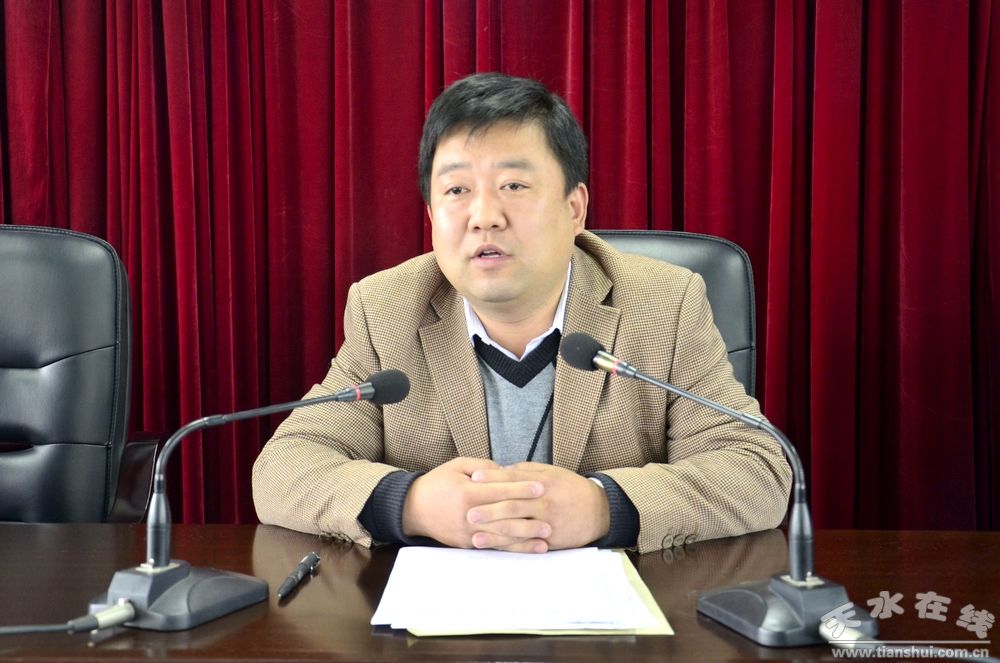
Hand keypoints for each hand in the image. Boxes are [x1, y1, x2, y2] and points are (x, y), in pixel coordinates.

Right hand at [401, 457, 551, 551]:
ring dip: (526, 537)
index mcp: (467, 492)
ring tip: (547, 535)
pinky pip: (494, 547)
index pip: (499, 490)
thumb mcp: (458, 466)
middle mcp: (468, 515)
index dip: (521, 488)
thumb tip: (507, 471)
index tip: (541, 486)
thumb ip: (484, 468)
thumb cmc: (438, 482)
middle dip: (529, 515)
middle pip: (504, 516)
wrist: (413, 508)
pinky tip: (530, 548)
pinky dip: (513, 548)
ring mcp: (468, 533)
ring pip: (502, 535)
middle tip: (552, 514)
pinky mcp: (468, 545)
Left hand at [468, 463, 609, 549]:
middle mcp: (545, 502)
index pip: (514, 479)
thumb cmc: (570, 488)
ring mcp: (548, 523)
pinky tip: (498, 550)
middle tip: (467, 512)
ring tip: (475, 537)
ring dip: (495, 534)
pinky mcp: (551, 541)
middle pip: (513, 505)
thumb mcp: (551, 472)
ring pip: (518, 528)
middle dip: (489, 510)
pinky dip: (511, 548)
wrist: (599, 511)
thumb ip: (525, 471)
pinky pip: (528, 545)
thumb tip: (500, 471)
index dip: (493, 478)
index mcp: (543, 483)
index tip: (474, 478)